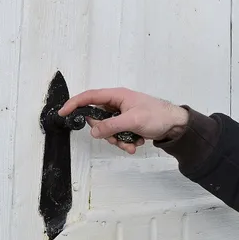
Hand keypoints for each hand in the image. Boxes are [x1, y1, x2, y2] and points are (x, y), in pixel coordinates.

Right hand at [57, 87, 188, 154]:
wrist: (175, 125)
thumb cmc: (157, 115)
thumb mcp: (133, 120)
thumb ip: (111, 125)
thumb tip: (94, 131)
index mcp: (117, 95)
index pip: (90, 96)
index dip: (75, 103)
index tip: (63, 112)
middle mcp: (117, 104)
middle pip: (98, 119)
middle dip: (106, 133)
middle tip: (118, 138)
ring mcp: (122, 115)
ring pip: (107, 130)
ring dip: (118, 140)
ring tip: (132, 144)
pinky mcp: (127, 125)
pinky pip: (117, 135)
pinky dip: (125, 142)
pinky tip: (136, 143)